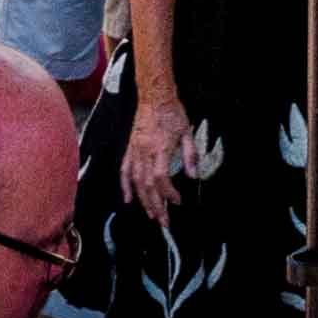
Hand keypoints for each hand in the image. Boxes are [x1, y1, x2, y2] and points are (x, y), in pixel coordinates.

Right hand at [122, 95, 189, 220]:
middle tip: (164, 220)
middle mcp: (145, 152)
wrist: (154, 97)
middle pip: (147, 185)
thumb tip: (193, 175)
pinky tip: (128, 198)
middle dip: (156, 205)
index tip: (177, 201)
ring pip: (136, 181)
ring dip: (143, 200)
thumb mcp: (187, 132)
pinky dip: (125, 186)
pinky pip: (124, 170)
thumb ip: (190, 155)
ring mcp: (135, 151)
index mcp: (160, 148)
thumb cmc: (171, 113)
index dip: (169, 193)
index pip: (161, 178)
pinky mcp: (130, 148)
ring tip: (151, 213)